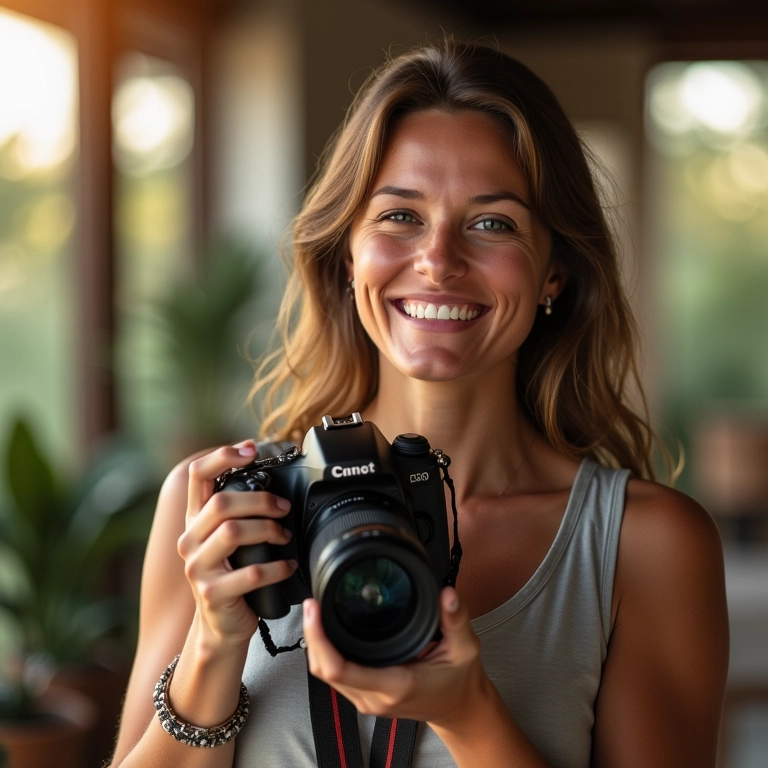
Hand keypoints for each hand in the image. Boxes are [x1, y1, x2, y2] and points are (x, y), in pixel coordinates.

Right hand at [176, 440, 296, 648]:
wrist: (221, 625)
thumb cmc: (232, 574)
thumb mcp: (228, 539)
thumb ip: (238, 510)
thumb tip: (270, 473)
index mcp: (195, 521)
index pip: (195, 476)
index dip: (221, 456)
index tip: (248, 449)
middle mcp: (190, 541)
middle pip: (221, 503)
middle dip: (259, 501)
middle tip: (283, 508)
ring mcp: (198, 568)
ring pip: (232, 532)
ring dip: (267, 530)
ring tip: (284, 537)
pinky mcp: (212, 593)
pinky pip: (250, 573)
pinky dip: (276, 568)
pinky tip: (287, 566)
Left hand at [303, 586, 486, 725]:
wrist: (460, 709)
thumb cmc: (460, 680)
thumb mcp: (465, 647)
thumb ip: (456, 619)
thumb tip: (447, 593)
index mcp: (396, 684)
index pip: (340, 668)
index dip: (320, 639)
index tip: (315, 610)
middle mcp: (375, 697)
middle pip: (324, 670)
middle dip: (312, 636)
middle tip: (311, 603)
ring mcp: (368, 700)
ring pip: (326, 675)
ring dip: (317, 645)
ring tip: (316, 612)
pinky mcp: (365, 697)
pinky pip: (336, 677)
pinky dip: (326, 654)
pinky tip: (327, 631)